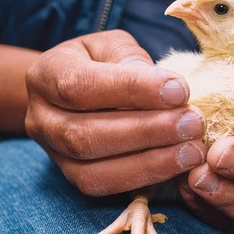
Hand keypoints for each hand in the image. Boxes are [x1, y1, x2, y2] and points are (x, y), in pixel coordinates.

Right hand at [25, 30, 205, 195]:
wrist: (75, 90)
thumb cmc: (101, 62)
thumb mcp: (112, 46)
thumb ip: (130, 59)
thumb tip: (161, 84)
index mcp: (46, 75)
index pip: (81, 86)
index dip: (131, 89)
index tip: (180, 89)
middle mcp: (40, 118)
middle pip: (85, 134)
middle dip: (147, 131)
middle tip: (193, 123)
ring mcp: (53, 154)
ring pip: (94, 170)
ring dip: (151, 162)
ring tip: (192, 150)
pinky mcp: (73, 178)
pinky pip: (106, 187)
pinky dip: (145, 178)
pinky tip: (178, 165)